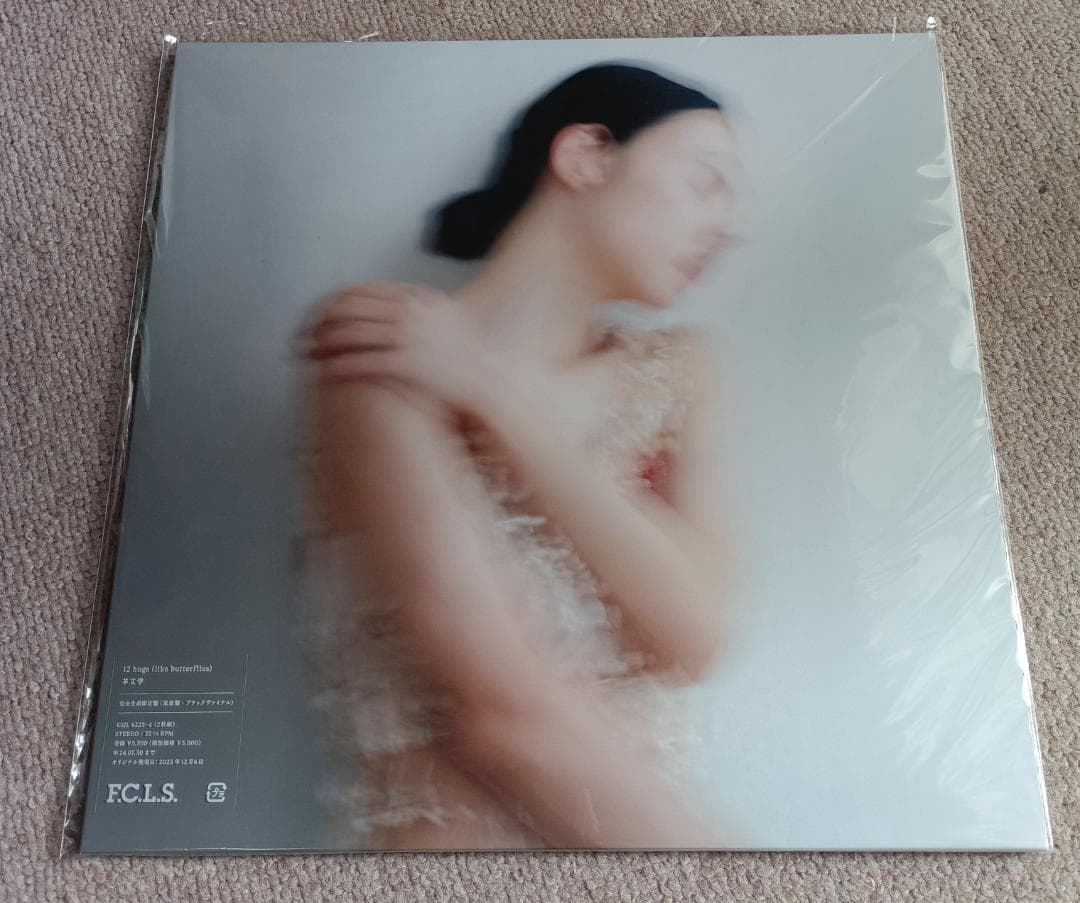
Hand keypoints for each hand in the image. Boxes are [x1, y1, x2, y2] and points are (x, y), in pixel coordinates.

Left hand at [298, 281, 497, 414]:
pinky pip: (363, 361)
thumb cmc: (469, 355)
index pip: (363, 291)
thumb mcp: (446, 320)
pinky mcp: (408, 364)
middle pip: (350, 309)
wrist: (492, 378)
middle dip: (319, 322)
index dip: (334, 303)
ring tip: (306, 353)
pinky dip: (339, 364)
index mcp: (417, 299)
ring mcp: (410, 337)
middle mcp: (411, 313)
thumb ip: (419, 311)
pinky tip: (324, 370)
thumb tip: (397, 309)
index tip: (319, 314)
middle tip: (302, 334)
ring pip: (351, 334)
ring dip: (322, 343)